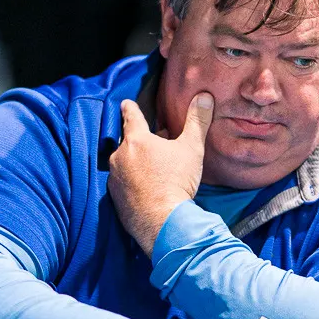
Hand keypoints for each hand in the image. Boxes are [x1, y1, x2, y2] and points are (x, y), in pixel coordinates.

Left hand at [108, 92, 213, 257]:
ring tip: (153, 171)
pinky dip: (131, 183)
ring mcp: (115, 178)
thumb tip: (204, 96)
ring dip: (134, 163)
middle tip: (154, 145)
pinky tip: (145, 190)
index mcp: (137, 140)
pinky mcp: (114, 198)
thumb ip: (197, 120)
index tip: (125, 103)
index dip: (130, 108)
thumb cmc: (177, 182)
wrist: (163, 222)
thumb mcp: (192, 148)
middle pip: (128, 142)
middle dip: (139, 141)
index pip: (132, 117)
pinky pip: (122, 184)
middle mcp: (120, 156)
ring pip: (123, 163)